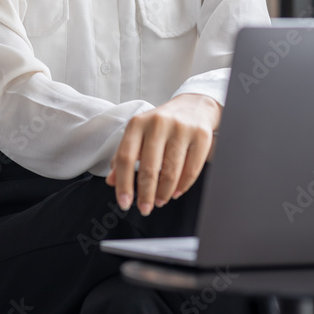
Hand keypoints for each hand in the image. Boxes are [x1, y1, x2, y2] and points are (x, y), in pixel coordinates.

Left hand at [106, 93, 221, 215]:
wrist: (194, 105)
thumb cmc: (162, 123)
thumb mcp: (139, 133)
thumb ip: (123, 155)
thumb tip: (112, 180)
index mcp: (138, 123)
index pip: (126, 157)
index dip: (124, 184)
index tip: (124, 203)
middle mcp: (159, 123)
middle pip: (149, 167)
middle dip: (146, 194)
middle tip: (145, 208)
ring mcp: (181, 128)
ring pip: (171, 171)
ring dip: (164, 192)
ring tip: (160, 200)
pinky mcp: (201, 135)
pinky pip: (191, 169)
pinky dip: (183, 185)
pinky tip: (176, 191)